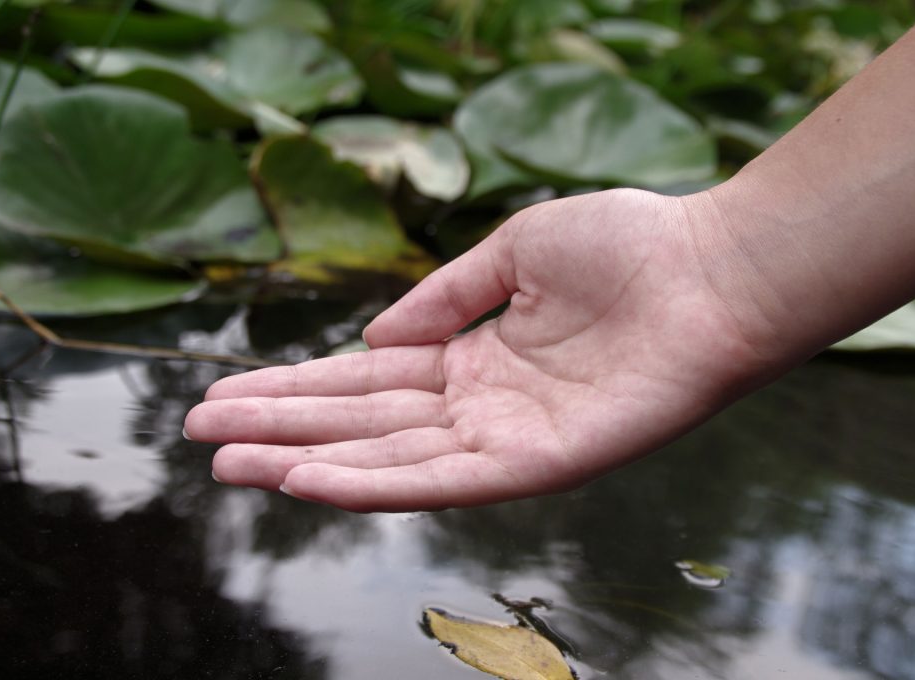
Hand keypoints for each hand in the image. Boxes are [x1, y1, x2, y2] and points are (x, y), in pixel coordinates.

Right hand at [184, 189, 772, 511]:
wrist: (714, 270)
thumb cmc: (630, 245)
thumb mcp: (516, 252)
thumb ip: (444, 298)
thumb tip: (374, 342)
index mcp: (476, 355)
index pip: (368, 381)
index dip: (296, 389)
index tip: (227, 393)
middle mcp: (484, 405)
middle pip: (365, 423)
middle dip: (281, 429)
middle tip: (200, 439)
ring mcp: (510, 439)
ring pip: (391, 458)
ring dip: (307, 464)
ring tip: (231, 466)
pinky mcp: (542, 465)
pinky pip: (447, 481)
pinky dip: (376, 483)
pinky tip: (310, 481)